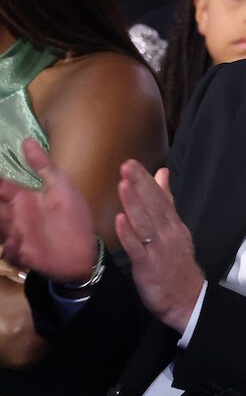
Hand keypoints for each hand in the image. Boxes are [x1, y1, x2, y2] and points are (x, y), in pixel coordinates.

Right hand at [0, 139, 96, 282]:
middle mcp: (14, 216)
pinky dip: (10, 250)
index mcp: (23, 199)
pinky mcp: (20, 255)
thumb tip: (26, 140)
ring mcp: (15, 235)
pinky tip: (17, 245)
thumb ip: (44, 166)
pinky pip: (7, 253)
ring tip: (11, 229)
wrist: (85, 251)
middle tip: (1, 209)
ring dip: (1, 228)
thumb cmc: (74, 218)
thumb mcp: (62, 188)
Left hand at [116, 161, 203, 332]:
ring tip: (123, 185)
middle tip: (127, 166)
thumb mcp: (175, 229)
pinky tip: (120, 220)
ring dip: (134, 204)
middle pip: (153, 206)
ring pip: (145, 223)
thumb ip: (167, 201)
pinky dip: (129, 234)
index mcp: (173, 224)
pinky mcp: (148, 266)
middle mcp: (167, 233)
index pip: (160, 198)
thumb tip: (162, 174)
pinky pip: (137, 248)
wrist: (187, 298)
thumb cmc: (176, 263)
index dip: (145, 180)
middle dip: (139, 185)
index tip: (132, 164)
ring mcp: (158, 249)